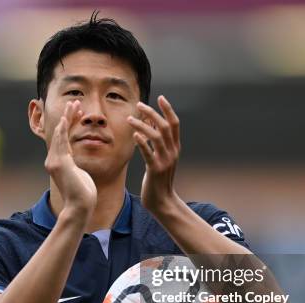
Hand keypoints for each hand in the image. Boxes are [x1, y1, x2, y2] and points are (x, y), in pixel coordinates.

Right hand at [44, 100, 96, 216]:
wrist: (80, 206)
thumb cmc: (83, 194)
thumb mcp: (79, 176)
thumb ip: (76, 167)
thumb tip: (77, 166)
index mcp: (59, 162)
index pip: (64, 138)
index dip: (71, 123)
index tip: (79, 112)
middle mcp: (53, 160)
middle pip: (60, 132)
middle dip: (68, 116)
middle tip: (76, 102)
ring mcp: (54, 161)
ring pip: (60, 134)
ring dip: (68, 118)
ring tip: (74, 104)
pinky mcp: (59, 163)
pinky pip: (61, 142)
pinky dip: (63, 129)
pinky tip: (67, 118)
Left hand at [127, 95, 181, 215]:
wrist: (163, 202)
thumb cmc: (159, 180)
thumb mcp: (162, 158)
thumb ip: (159, 143)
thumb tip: (153, 124)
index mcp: (175, 148)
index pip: (175, 124)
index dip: (168, 109)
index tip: (160, 97)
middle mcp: (172, 152)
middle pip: (165, 126)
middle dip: (153, 113)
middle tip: (139, 104)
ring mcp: (165, 161)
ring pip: (156, 137)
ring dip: (143, 125)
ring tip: (130, 119)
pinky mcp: (155, 170)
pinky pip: (149, 153)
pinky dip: (142, 142)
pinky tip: (134, 135)